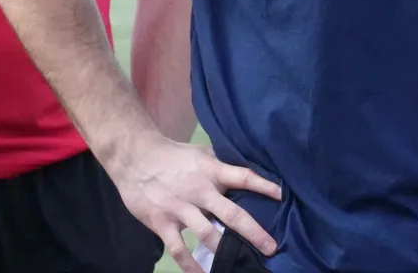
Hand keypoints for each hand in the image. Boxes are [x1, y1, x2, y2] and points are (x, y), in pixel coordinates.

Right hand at [103, 132, 283, 272]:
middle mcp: (199, 190)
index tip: (283, 196)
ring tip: (241, 266)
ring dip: (225, 251)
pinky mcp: (163, 222)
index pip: (243, 176)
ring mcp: (180, 208)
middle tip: (271, 248)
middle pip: (231, 213)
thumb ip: (221, 167)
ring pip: (207, 234)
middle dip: (253, 232)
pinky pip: (179, 249)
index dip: (264, 185)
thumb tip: (247, 177)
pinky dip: (190, 265)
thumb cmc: (172, 155)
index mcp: (211, 171)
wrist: (134, 156)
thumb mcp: (200, 155)